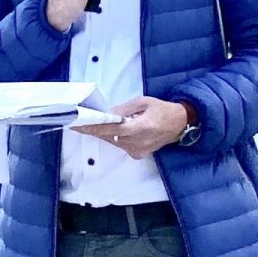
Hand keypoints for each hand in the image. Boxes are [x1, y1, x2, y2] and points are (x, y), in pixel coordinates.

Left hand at [73, 95, 192, 157]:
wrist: (180, 124)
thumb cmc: (162, 110)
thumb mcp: (143, 102)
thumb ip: (124, 109)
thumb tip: (107, 112)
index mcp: (139, 128)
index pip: (110, 129)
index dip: (92, 127)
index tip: (77, 124)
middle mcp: (137, 143)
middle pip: (108, 137)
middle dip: (93, 129)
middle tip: (76, 123)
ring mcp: (137, 150)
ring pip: (113, 142)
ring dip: (102, 133)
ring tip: (87, 124)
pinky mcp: (138, 154)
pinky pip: (120, 145)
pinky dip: (113, 138)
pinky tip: (106, 130)